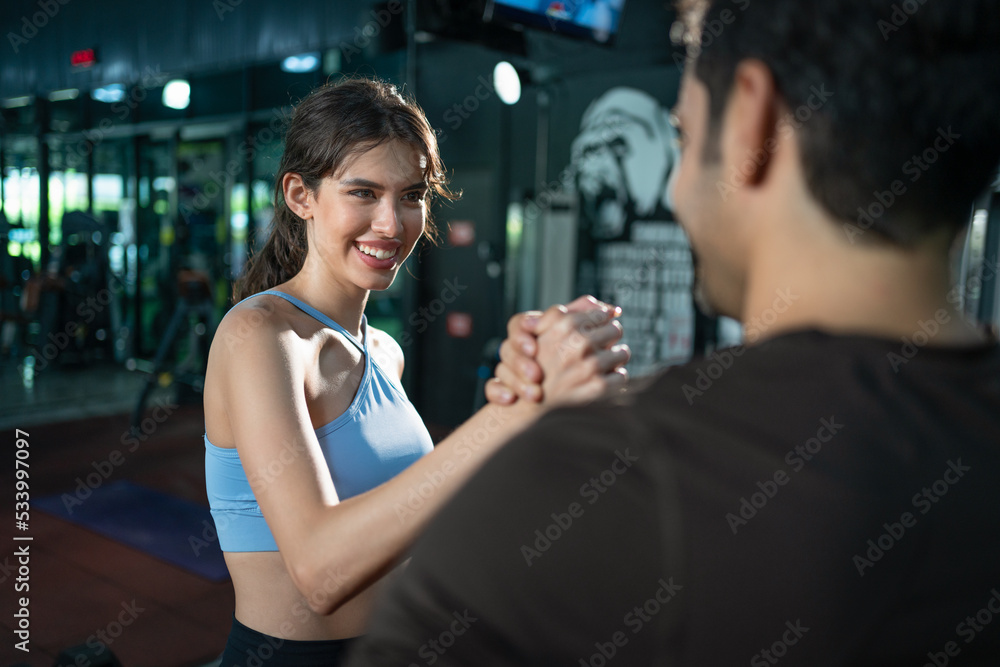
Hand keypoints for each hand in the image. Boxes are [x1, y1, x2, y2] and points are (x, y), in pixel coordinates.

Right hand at [485, 295, 629, 404]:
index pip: (601, 314)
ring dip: (613, 360)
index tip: (594, 333)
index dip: (599, 324)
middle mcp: (579, 343)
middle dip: (609, 339)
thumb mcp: (546, 331)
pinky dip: (613, 381)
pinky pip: (621, 376)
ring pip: (622, 353)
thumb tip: (613, 308)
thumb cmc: (537, 366)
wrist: (528, 407)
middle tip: (598, 350)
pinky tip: (598, 384)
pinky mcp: (599, 387)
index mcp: (565, 325)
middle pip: (615, 330)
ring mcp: (590, 366)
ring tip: (598, 368)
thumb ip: (575, 311)